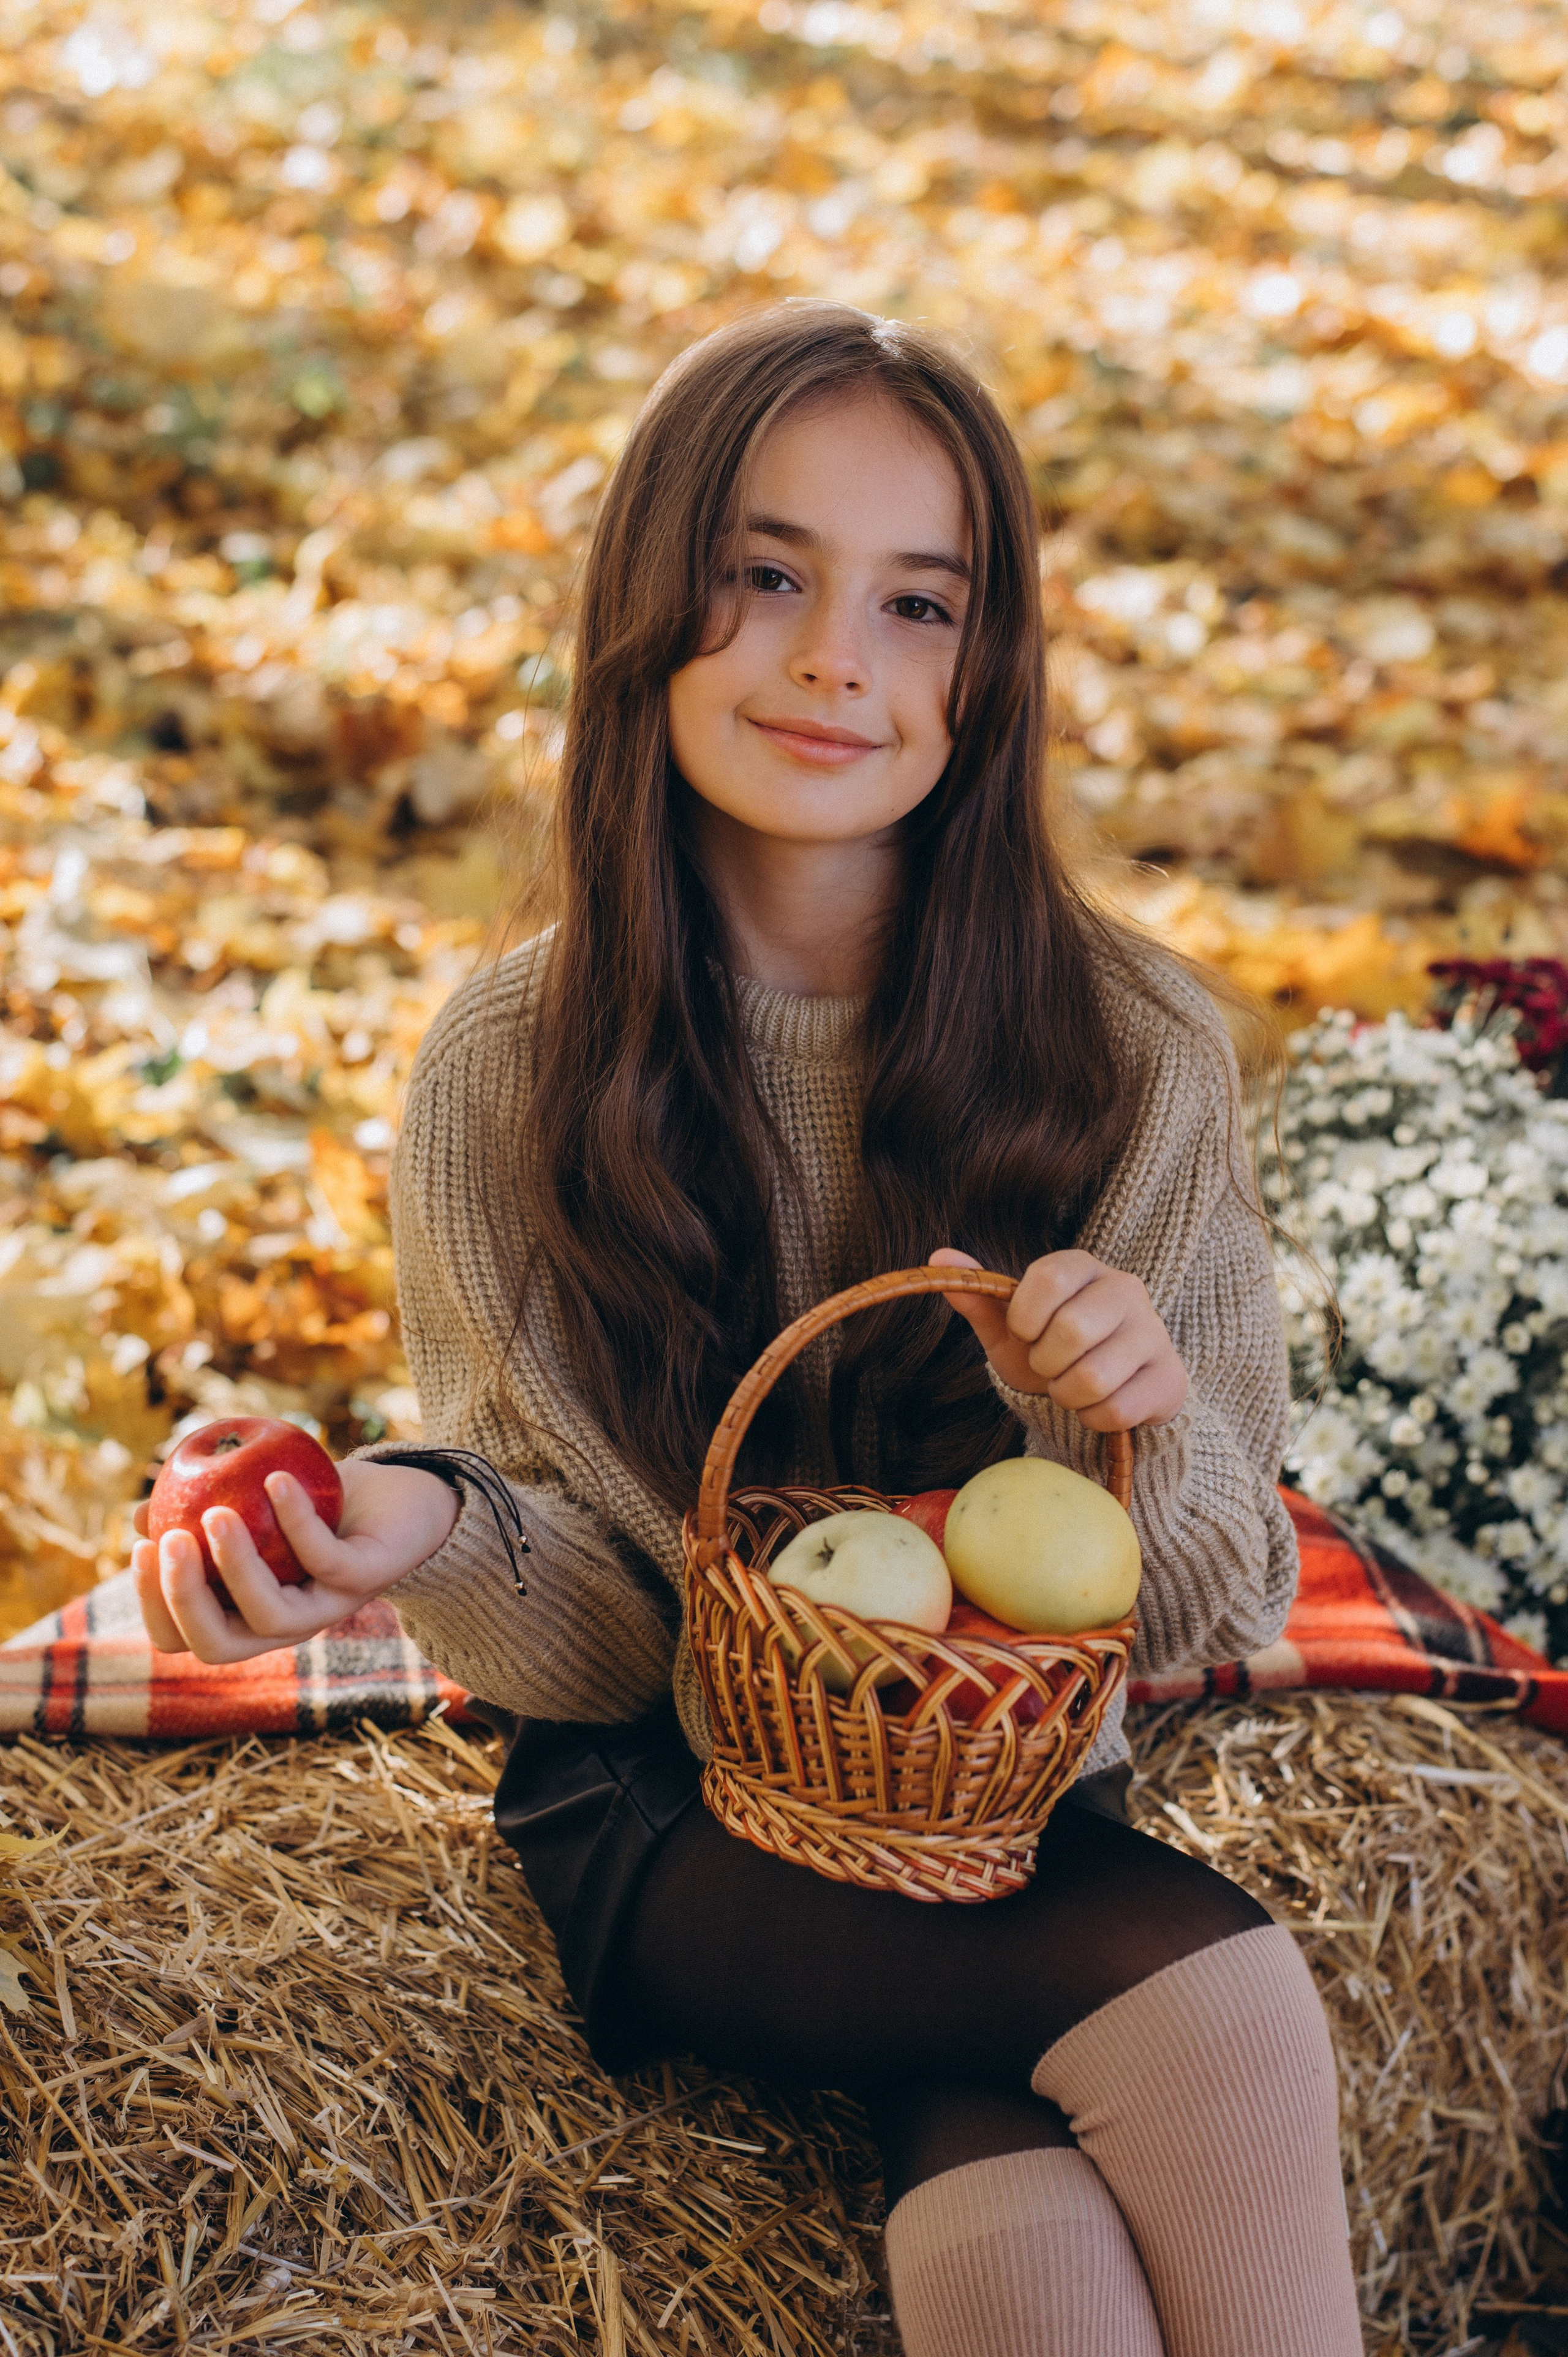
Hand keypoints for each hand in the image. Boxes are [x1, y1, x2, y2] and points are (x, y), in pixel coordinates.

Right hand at [131, 1458, 459, 1662]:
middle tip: (168, 1539)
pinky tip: (276, 1480)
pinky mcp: (365, 1579)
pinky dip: (296, 1521)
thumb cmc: (317, 1505)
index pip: (184, 1637)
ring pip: (271, 1615)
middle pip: (217, 1644)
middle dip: (183, 1599)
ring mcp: (326, 1607)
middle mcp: (283, 1624)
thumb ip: (199, 1512)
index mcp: (246, 1614)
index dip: (154, 1606)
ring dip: (235, 1566)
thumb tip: (138, 1514)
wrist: (401, 1501)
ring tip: (216, 1513)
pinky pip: (325, 1560)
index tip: (140, 1549)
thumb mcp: (249, 1504)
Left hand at [930, 1247, 1187, 1430]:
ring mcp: (1154, 1332)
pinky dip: (1095, 1418)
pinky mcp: (1169, 1377)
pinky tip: (1099, 1404)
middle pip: (1072, 1331)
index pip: (1047, 1278)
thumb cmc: (1052, 1351)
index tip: (1027, 1333)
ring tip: (1073, 1386)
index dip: (1026, 1318)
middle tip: (1051, 1367)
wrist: (1109, 1390)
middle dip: (1047, 1364)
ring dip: (1068, 1395)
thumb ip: (979, 1296)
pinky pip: (1118, 1410)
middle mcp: (1125, 1289)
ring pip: (1095, 1377)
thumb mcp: (1010, 1328)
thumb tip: (937, 1258)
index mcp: (1082, 1267)